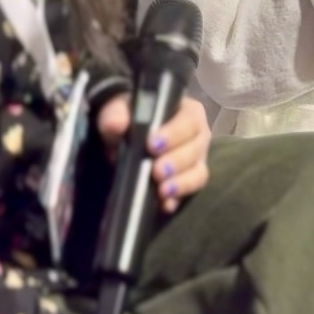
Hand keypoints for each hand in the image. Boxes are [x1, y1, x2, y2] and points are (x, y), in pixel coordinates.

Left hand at [96, 93, 211, 214]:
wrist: (127, 136)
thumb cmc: (130, 116)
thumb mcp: (119, 109)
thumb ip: (116, 113)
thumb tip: (115, 124)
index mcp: (187, 111)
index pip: (189, 120)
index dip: (174, 134)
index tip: (152, 145)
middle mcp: (198, 136)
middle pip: (196, 149)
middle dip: (177, 162)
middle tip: (157, 171)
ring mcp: (196, 161)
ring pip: (198, 173)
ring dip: (181, 183)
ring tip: (162, 190)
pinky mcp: (189, 182)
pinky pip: (190, 193)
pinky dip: (177, 199)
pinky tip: (165, 204)